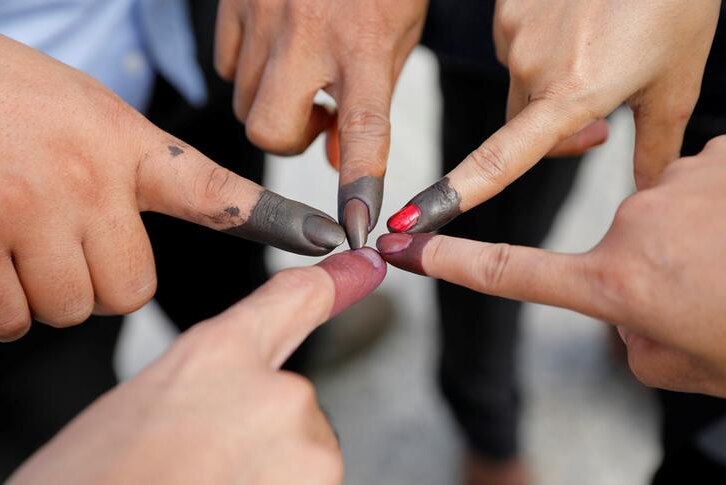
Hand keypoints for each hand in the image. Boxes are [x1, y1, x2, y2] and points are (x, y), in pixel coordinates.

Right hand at [0, 35, 345, 339]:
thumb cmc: (11, 98)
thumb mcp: (93, 115)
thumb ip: (140, 169)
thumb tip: (172, 219)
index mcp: (124, 146)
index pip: (217, 193)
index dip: (277, 221)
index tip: (325, 238)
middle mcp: (86, 181)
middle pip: (129, 292)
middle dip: (102, 283)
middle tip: (72, 247)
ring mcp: (26, 212)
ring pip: (66, 309)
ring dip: (47, 295)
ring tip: (22, 244)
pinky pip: (7, 316)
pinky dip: (2, 304)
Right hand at [9, 249, 385, 484]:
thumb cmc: (95, 482)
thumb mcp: (141, 409)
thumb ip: (206, 386)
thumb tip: (233, 399)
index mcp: (218, 355)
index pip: (293, 300)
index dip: (332, 283)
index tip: (363, 268)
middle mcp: (277, 392)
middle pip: (292, 403)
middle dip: (257, 433)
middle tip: (201, 461)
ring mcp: (306, 448)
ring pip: (302, 455)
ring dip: (267, 472)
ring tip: (206, 481)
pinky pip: (306, 483)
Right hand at [214, 0, 428, 247]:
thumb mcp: (395, 37)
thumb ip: (369, 103)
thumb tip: (332, 159)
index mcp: (364, 43)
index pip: (364, 129)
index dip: (358, 182)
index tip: (354, 222)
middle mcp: (309, 34)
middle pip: (270, 131)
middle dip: (289, 137)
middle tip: (313, 115)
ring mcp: (264, 17)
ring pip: (244, 103)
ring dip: (271, 104)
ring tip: (299, 72)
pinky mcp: (234, 4)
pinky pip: (225, 67)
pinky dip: (247, 73)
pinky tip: (274, 49)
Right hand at [378, 136, 725, 396]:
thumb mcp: (692, 367)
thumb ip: (638, 342)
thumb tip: (629, 316)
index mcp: (622, 283)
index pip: (517, 271)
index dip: (460, 262)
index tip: (411, 248)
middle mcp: (637, 226)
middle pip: (620, 245)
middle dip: (651, 269)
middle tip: (708, 296)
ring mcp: (682, 184)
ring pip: (666, 209)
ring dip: (694, 234)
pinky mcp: (722, 157)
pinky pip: (704, 179)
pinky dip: (722, 203)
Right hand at [386, 0, 718, 233]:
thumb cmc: (673, 1)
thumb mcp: (674, 83)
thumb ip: (654, 146)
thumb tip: (648, 188)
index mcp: (571, 94)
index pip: (500, 158)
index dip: (457, 191)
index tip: (414, 218)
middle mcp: (530, 65)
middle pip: (518, 120)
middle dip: (550, 123)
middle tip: (602, 107)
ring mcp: (514, 29)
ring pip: (519, 78)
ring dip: (548, 78)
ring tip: (597, 47)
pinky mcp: (509, 6)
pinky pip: (515, 39)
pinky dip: (542, 40)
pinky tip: (578, 21)